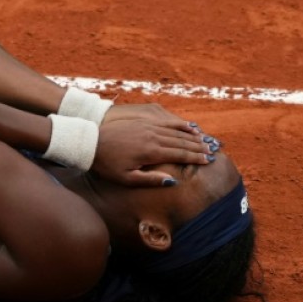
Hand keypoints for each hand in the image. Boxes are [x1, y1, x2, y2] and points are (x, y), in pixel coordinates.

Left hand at [91, 105, 212, 186]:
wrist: (90, 142)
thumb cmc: (107, 164)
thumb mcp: (127, 179)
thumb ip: (150, 180)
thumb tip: (172, 180)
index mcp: (151, 152)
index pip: (179, 155)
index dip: (195, 158)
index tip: (208, 161)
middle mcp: (153, 136)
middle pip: (181, 142)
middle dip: (198, 147)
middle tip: (212, 152)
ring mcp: (148, 126)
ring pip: (176, 131)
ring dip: (192, 136)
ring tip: (205, 140)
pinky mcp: (143, 120)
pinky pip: (166, 121)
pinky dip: (180, 124)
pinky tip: (188, 126)